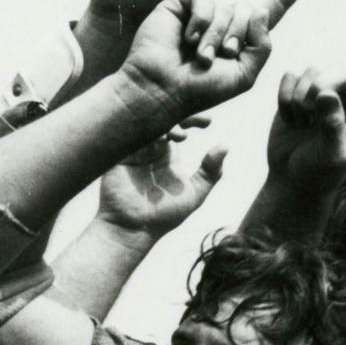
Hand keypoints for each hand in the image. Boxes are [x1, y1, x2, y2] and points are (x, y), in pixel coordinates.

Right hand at [95, 121, 227, 238]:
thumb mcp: (195, 193)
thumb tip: (225, 145)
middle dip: (182, 115)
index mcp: (167, 158)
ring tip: (182, 135)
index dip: (192, 120)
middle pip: (164, 121)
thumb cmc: (164, 216)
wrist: (133, 228)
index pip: (179, 129)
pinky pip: (132, 133)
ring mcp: (134, 151)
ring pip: (150, 124)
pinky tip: (163, 136)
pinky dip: (148, 130)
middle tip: (199, 119)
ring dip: (167, 124)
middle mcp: (150, 151)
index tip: (209, 121)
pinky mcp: (119, 155)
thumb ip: (211, 172)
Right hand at [118, 0, 301, 125]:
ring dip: (217, 36)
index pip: (265, 16)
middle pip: (249, 12)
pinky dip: (201, 21)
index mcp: (241, 42)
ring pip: (228, 8)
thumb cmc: (201, 89)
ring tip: (200, 57)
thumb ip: (262, 45)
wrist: (163, 90)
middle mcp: (223, 24)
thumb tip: (260, 9)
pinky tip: (188, 39)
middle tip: (220, 57)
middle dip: (238, 37)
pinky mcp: (181, 6)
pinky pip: (205, 0)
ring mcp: (202, 14)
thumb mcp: (244, 75)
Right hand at [263, 35, 345, 190]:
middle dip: (322, 89)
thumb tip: (327, 94)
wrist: (293, 177)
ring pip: (313, 72)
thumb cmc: (320, 173)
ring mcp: (327, 91)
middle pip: (344, 72)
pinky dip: (284, 97)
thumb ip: (332, 127)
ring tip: (301, 123)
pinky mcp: (301, 89)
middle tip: (308, 115)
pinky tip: (290, 117)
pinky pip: (290, 75)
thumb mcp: (331, 158)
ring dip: (299, 99)